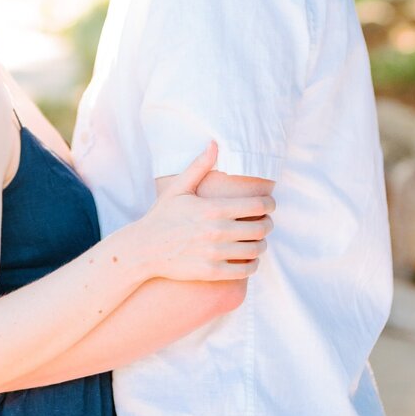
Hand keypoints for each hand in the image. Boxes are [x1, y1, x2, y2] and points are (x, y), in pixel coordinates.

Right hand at [133, 142, 274, 282]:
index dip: (270, 204)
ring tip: (258, 240)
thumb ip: (200, 166)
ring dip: (262, 244)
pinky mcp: (212, 272)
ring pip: (256, 250)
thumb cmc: (162, 216)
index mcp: (213, 208)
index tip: (270, 204)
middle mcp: (217, 231)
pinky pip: (245, 270)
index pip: (257, 205)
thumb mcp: (178, 188)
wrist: (144, 249)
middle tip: (266, 222)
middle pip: (261, 228)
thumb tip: (215, 143)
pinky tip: (250, 259)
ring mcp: (215, 253)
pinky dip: (253, 264)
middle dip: (269, 224)